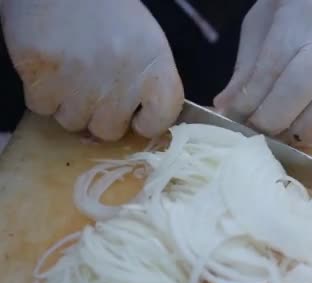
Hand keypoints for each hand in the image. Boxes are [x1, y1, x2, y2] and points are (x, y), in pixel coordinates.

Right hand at [0, 0, 183, 140]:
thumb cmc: (107, 9)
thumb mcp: (145, 43)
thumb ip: (147, 82)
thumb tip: (137, 122)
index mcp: (155, 69)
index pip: (161, 120)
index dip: (147, 123)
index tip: (137, 115)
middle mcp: (121, 83)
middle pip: (109, 131)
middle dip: (99, 115)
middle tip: (93, 86)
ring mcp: (80, 85)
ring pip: (72, 123)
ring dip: (68, 104)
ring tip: (70, 71)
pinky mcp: (42, 80)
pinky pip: (41, 107)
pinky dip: (41, 92)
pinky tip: (50, 65)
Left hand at [214, 0, 311, 143]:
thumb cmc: (300, 2)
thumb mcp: (265, 21)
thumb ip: (247, 66)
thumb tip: (225, 107)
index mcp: (303, 21)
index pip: (271, 74)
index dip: (252, 103)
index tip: (237, 120)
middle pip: (299, 97)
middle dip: (273, 121)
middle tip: (258, 132)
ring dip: (297, 130)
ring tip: (280, 133)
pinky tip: (303, 122)